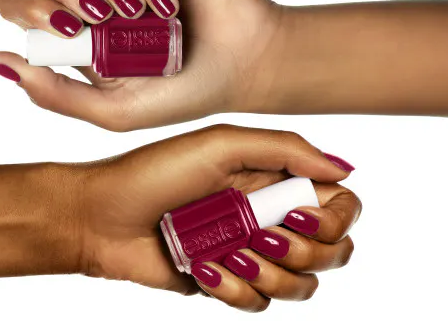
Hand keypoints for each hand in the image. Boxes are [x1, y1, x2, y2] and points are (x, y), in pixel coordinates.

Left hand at [0, 0, 284, 129]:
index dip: (27, 6)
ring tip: (131, 10)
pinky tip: (163, 3)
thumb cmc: (182, 93)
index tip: (70, 29)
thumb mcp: (114, 110)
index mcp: (67, 34)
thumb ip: (55, 94)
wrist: (245, 62)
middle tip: (94, 15)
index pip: (15, 0)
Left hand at [74, 124, 359, 310]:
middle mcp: (268, 213)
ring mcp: (249, 250)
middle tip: (262, 234)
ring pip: (302, 284)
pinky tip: (203, 269)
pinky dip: (235, 289)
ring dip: (269, 273)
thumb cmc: (156, 172)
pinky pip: (258, 302)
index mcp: (271, 177)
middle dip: (305, 250)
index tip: (299, 213)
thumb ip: (284, 149)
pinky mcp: (227, 281)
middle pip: (332, 250)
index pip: (339, 203)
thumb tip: (345, 170)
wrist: (103, 216)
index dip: (334, 217)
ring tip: (227, 252)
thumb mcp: (220, 144)